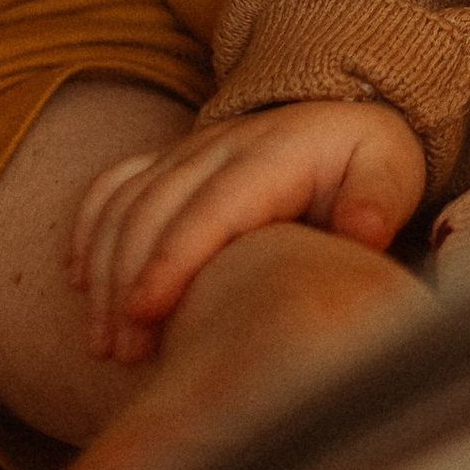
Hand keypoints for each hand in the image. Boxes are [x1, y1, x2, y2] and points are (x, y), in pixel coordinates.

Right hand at [72, 100, 426, 361]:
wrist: (342, 117)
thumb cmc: (366, 161)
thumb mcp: (389, 172)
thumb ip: (377, 200)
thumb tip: (361, 232)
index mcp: (274, 154)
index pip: (212, 207)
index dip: (172, 258)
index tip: (144, 313)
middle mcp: (219, 147)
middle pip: (154, 210)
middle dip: (127, 282)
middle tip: (123, 352)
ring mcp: (187, 152)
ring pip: (124, 204)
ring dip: (104, 270)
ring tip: (103, 342)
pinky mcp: (167, 162)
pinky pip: (112, 185)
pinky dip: (89, 229)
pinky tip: (80, 281)